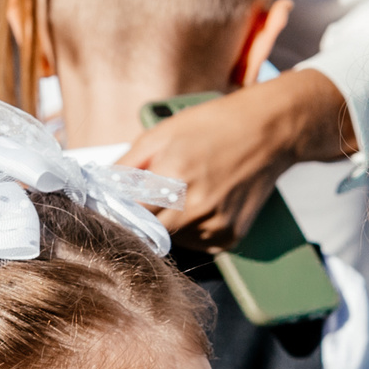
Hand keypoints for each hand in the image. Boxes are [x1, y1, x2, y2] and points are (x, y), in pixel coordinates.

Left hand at [119, 68, 355, 251]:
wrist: (269, 132)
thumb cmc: (212, 126)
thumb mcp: (162, 133)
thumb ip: (127, 165)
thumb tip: (99, 189)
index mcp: (172, 178)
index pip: (126, 214)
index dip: (113, 212)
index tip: (106, 208)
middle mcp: (194, 208)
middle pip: (145, 234)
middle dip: (137, 221)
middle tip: (141, 202)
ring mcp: (214, 227)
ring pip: (171, 241)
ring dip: (167, 224)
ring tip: (182, 194)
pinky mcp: (229, 238)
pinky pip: (196, 243)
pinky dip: (191, 229)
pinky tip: (203, 202)